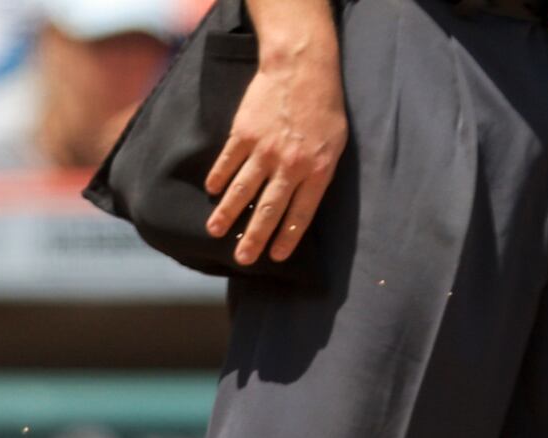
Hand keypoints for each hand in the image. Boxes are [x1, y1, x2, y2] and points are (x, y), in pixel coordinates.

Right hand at [204, 31, 347, 265]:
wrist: (301, 68)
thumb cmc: (324, 108)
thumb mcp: (335, 145)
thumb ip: (319, 174)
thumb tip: (303, 201)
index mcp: (316, 171)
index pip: (299, 215)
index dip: (287, 238)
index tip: (275, 257)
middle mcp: (289, 165)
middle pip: (268, 209)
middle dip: (254, 237)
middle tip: (243, 259)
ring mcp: (264, 149)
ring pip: (242, 189)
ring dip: (228, 213)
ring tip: (216, 232)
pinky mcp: (244, 133)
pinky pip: (228, 161)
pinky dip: (219, 177)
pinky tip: (212, 192)